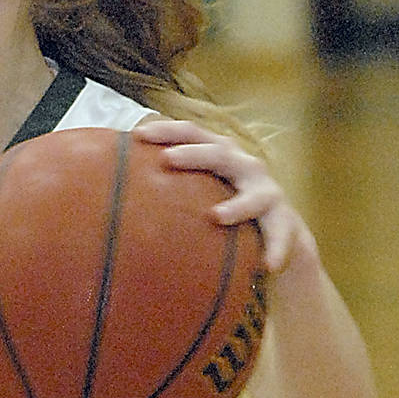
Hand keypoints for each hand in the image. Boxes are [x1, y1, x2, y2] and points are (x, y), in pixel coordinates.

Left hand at [136, 118, 315, 275]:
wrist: (277, 233)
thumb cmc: (224, 208)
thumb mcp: (198, 193)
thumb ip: (168, 188)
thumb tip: (113, 191)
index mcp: (221, 154)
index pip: (193, 134)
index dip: (168, 131)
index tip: (138, 134)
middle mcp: (245, 166)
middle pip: (220, 154)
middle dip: (195, 155)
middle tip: (167, 160)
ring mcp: (267, 193)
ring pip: (256, 196)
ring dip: (238, 205)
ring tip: (217, 216)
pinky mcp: (285, 221)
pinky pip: (281, 236)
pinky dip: (276, 250)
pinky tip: (267, 266)